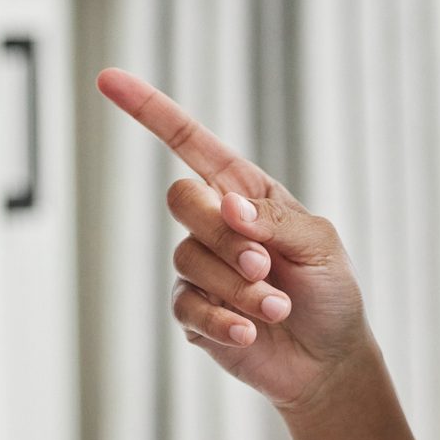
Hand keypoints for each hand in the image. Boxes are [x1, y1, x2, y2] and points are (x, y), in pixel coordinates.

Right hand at [97, 68, 373, 412]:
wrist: (329, 360)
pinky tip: (249, 332)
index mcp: (244, 191)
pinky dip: (222, 320)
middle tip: (264, 265)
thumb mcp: (320, 244)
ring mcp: (200, 268)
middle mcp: (214, 223)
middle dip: (224, 235)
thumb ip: (275, 220)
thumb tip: (228, 207)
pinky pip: (186, 305)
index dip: (148, 109)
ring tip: (276, 308)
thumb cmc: (330, 291)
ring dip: (238, 287)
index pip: (189, 141)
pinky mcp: (192, 312)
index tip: (108, 78)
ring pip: (187, 258)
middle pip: (181, 199)